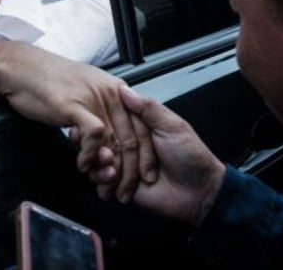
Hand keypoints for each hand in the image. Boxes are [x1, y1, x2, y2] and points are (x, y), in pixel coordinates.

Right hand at [0, 41, 155, 201]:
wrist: (21, 67)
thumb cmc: (48, 79)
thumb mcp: (85, 89)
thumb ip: (103, 107)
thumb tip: (113, 133)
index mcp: (116, 90)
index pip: (143, 128)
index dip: (146, 156)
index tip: (143, 176)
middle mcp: (110, 94)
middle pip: (131, 139)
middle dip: (130, 173)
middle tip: (122, 191)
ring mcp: (93, 99)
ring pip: (114, 142)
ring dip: (109, 169)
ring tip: (103, 183)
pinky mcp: (75, 105)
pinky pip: (94, 136)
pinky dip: (91, 155)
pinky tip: (84, 164)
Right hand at [97, 85, 224, 225]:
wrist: (200, 192)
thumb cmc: (192, 157)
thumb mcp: (172, 126)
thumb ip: (148, 108)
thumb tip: (125, 89)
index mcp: (138, 126)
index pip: (109, 119)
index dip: (94, 121)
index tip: (82, 123)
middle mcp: (128, 144)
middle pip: (98, 140)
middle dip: (91, 145)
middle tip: (95, 149)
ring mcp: (124, 165)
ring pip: (96, 160)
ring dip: (95, 163)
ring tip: (108, 167)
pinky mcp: (122, 184)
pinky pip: (102, 181)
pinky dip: (101, 180)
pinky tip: (109, 180)